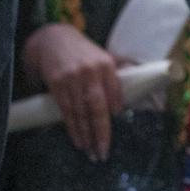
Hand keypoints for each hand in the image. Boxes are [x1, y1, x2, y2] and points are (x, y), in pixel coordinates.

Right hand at [23, 22, 121, 159]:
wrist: (52, 39)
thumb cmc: (82, 53)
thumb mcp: (102, 56)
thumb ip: (117, 73)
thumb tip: (137, 89)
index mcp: (105, 64)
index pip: (114, 90)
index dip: (115, 106)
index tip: (117, 120)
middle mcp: (90, 72)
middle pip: (97, 106)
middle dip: (101, 132)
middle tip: (103, 151)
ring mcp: (71, 79)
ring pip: (80, 112)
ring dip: (86, 135)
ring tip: (91, 152)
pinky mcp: (56, 85)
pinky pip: (66, 111)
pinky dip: (72, 128)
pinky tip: (78, 140)